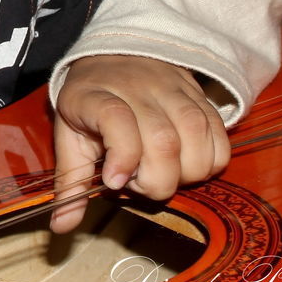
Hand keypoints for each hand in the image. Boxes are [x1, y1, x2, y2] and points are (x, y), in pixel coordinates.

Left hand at [49, 55, 228, 233]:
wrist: (116, 54)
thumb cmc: (91, 102)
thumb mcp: (70, 135)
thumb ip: (70, 181)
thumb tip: (62, 227)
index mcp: (96, 95)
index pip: (116, 120)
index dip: (122, 155)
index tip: (115, 181)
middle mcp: (137, 88)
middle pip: (162, 140)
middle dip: (156, 180)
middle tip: (138, 182)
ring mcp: (173, 90)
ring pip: (196, 136)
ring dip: (186, 172)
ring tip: (162, 172)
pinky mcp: (200, 96)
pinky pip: (219, 135)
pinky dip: (210, 161)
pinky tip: (188, 165)